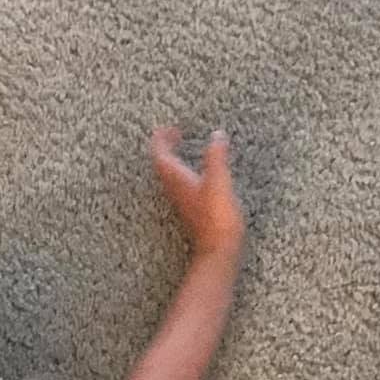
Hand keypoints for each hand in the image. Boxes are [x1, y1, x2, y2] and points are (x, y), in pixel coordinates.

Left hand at [150, 125, 245, 260]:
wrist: (219, 251)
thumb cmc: (217, 218)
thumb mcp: (219, 181)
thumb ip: (216, 156)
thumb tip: (216, 135)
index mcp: (177, 180)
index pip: (159, 155)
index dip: (161, 139)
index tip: (168, 128)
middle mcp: (175, 191)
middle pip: (162, 166)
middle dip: (166, 148)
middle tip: (174, 135)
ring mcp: (183, 202)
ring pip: (170, 177)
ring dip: (174, 161)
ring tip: (183, 150)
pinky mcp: (192, 211)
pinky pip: (182, 187)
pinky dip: (185, 174)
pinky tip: (197, 174)